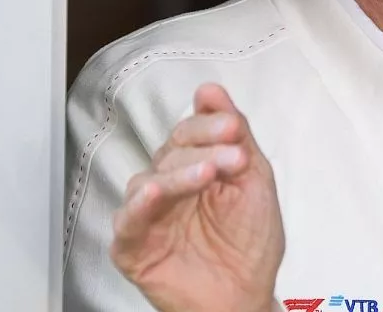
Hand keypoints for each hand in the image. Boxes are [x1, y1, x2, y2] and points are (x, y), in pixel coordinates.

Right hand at [111, 83, 284, 311]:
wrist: (248, 296)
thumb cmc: (250, 243)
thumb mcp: (254, 180)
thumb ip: (236, 135)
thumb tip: (210, 91)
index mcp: (194, 164)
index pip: (190, 131)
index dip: (210, 125)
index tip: (233, 128)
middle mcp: (168, 184)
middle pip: (171, 151)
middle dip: (203, 149)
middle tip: (233, 157)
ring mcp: (149, 216)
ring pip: (149, 180)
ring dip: (180, 174)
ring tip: (208, 174)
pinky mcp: (133, 247)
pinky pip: (127, 222)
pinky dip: (139, 206)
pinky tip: (155, 193)